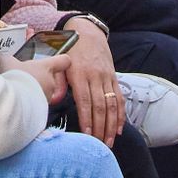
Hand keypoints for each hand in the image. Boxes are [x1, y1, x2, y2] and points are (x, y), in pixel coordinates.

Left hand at [44, 25, 123, 142]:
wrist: (88, 32)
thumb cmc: (70, 50)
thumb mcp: (61, 63)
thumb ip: (59, 82)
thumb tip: (56, 100)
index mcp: (79, 74)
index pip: (84, 101)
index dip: (86, 118)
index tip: (87, 134)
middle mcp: (95, 76)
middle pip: (100, 106)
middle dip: (100, 127)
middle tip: (98, 145)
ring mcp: (106, 77)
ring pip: (111, 104)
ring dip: (111, 125)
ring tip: (109, 141)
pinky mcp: (114, 78)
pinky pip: (119, 98)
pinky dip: (120, 114)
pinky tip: (119, 128)